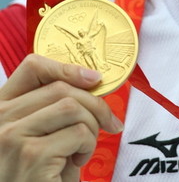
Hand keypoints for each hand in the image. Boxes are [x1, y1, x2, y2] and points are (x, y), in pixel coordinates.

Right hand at [0, 54, 122, 181]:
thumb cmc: (34, 176)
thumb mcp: (36, 136)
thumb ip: (49, 108)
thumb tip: (91, 80)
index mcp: (0, 109)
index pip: (32, 67)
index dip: (67, 68)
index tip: (93, 78)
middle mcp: (0, 119)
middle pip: (60, 87)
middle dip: (94, 103)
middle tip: (109, 122)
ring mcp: (12, 136)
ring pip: (72, 107)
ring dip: (91, 127)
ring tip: (84, 149)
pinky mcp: (31, 156)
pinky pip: (78, 133)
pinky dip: (88, 146)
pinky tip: (77, 163)